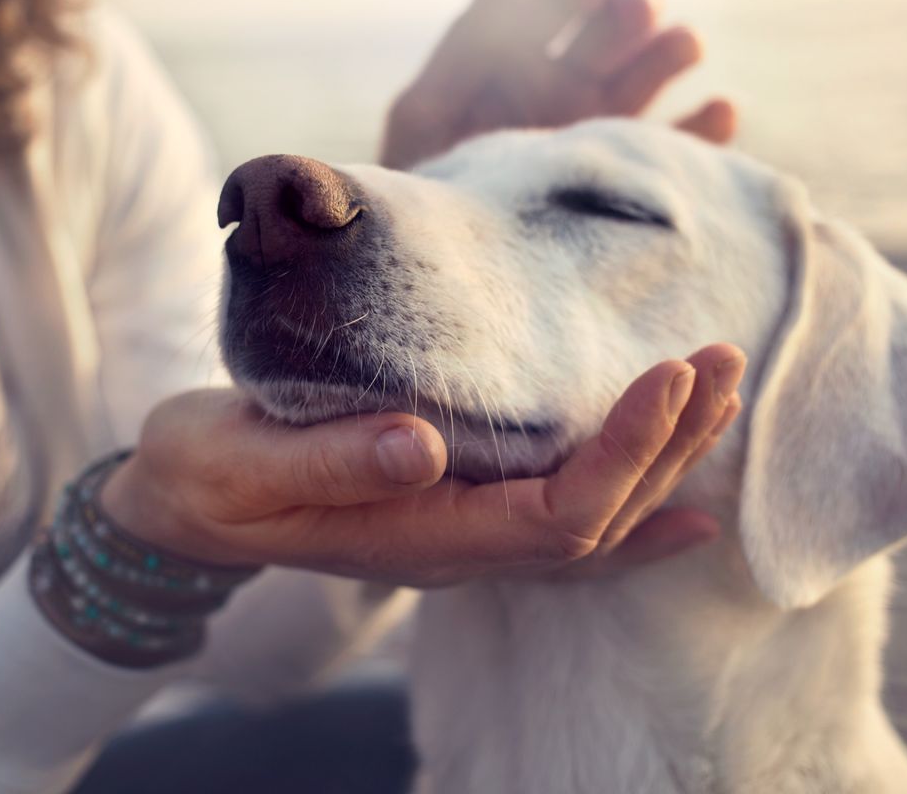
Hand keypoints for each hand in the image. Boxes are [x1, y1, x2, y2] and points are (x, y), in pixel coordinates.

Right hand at [101, 345, 745, 587]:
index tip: (671, 373)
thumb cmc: (207, 477)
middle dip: (670, 443)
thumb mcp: (241, 464)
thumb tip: (421, 444)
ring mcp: (465, 534)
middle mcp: (460, 547)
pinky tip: (687, 504)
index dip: (624, 451)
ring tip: (720, 393)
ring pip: (595, 519)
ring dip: (665, 459)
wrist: (184, 502)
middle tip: (721, 359)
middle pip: (599, 518)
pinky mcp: (460, 506)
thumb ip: (329, 461)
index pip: (556, 513)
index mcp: (420, 537)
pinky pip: (567, 524)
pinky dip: (634, 509)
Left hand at [380, 0, 737, 170]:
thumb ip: (466, 46)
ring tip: (683, 45)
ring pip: (655, 72)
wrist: (448, 274)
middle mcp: (573, 84)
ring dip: (674, 49)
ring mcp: (608, 129)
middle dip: (631, 7)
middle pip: (618, 24)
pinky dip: (708, 128)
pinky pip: (683, 148)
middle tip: (634, 10)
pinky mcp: (635, 178)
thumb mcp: (427, 116)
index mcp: (523, 56)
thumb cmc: (424, 192)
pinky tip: (719, 111)